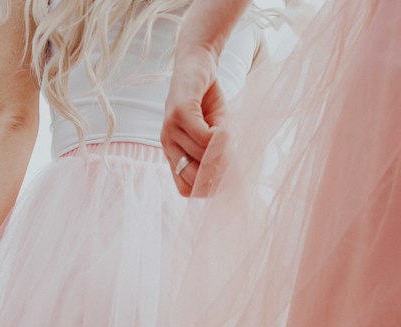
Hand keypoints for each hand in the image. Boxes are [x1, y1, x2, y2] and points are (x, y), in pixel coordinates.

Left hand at [162, 46, 225, 196]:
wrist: (198, 63)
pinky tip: (224, 126)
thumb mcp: (217, 132)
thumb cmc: (208, 100)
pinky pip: (203, 137)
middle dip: (218, 172)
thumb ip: (220, 154)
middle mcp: (167, 144)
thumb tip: (234, 180)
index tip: (227, 178)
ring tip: (229, 134)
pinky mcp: (179, 112)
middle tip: (233, 156)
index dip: (209, 188)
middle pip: (196, 177)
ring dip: (222, 150)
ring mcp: (170, 129)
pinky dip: (220, 136)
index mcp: (173, 154)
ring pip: (202, 156)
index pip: (186, 189)